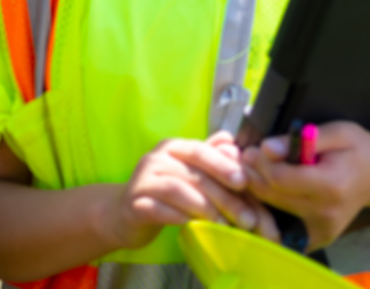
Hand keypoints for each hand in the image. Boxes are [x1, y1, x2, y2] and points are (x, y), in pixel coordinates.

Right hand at [105, 131, 275, 250]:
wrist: (122, 215)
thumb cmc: (163, 194)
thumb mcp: (188, 173)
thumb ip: (210, 157)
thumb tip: (232, 142)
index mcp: (174, 147)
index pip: (202, 150)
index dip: (224, 165)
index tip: (246, 182)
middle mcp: (157, 158)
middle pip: (195, 174)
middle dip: (224, 196)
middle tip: (247, 217)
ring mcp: (143, 181)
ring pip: (179, 190)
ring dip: (206, 209)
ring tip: (226, 226)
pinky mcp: (134, 205)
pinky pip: (160, 210)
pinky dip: (181, 218)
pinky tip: (197, 228)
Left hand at [241, 121, 369, 250]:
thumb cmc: (358, 149)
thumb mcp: (337, 132)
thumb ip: (301, 139)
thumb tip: (267, 148)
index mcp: (331, 185)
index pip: (280, 179)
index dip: (261, 163)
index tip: (253, 149)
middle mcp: (325, 213)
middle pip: (272, 197)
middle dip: (253, 175)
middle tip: (246, 158)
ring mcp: (321, 230)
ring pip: (272, 212)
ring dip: (257, 192)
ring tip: (254, 172)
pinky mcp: (318, 239)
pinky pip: (282, 226)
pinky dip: (271, 210)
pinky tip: (270, 191)